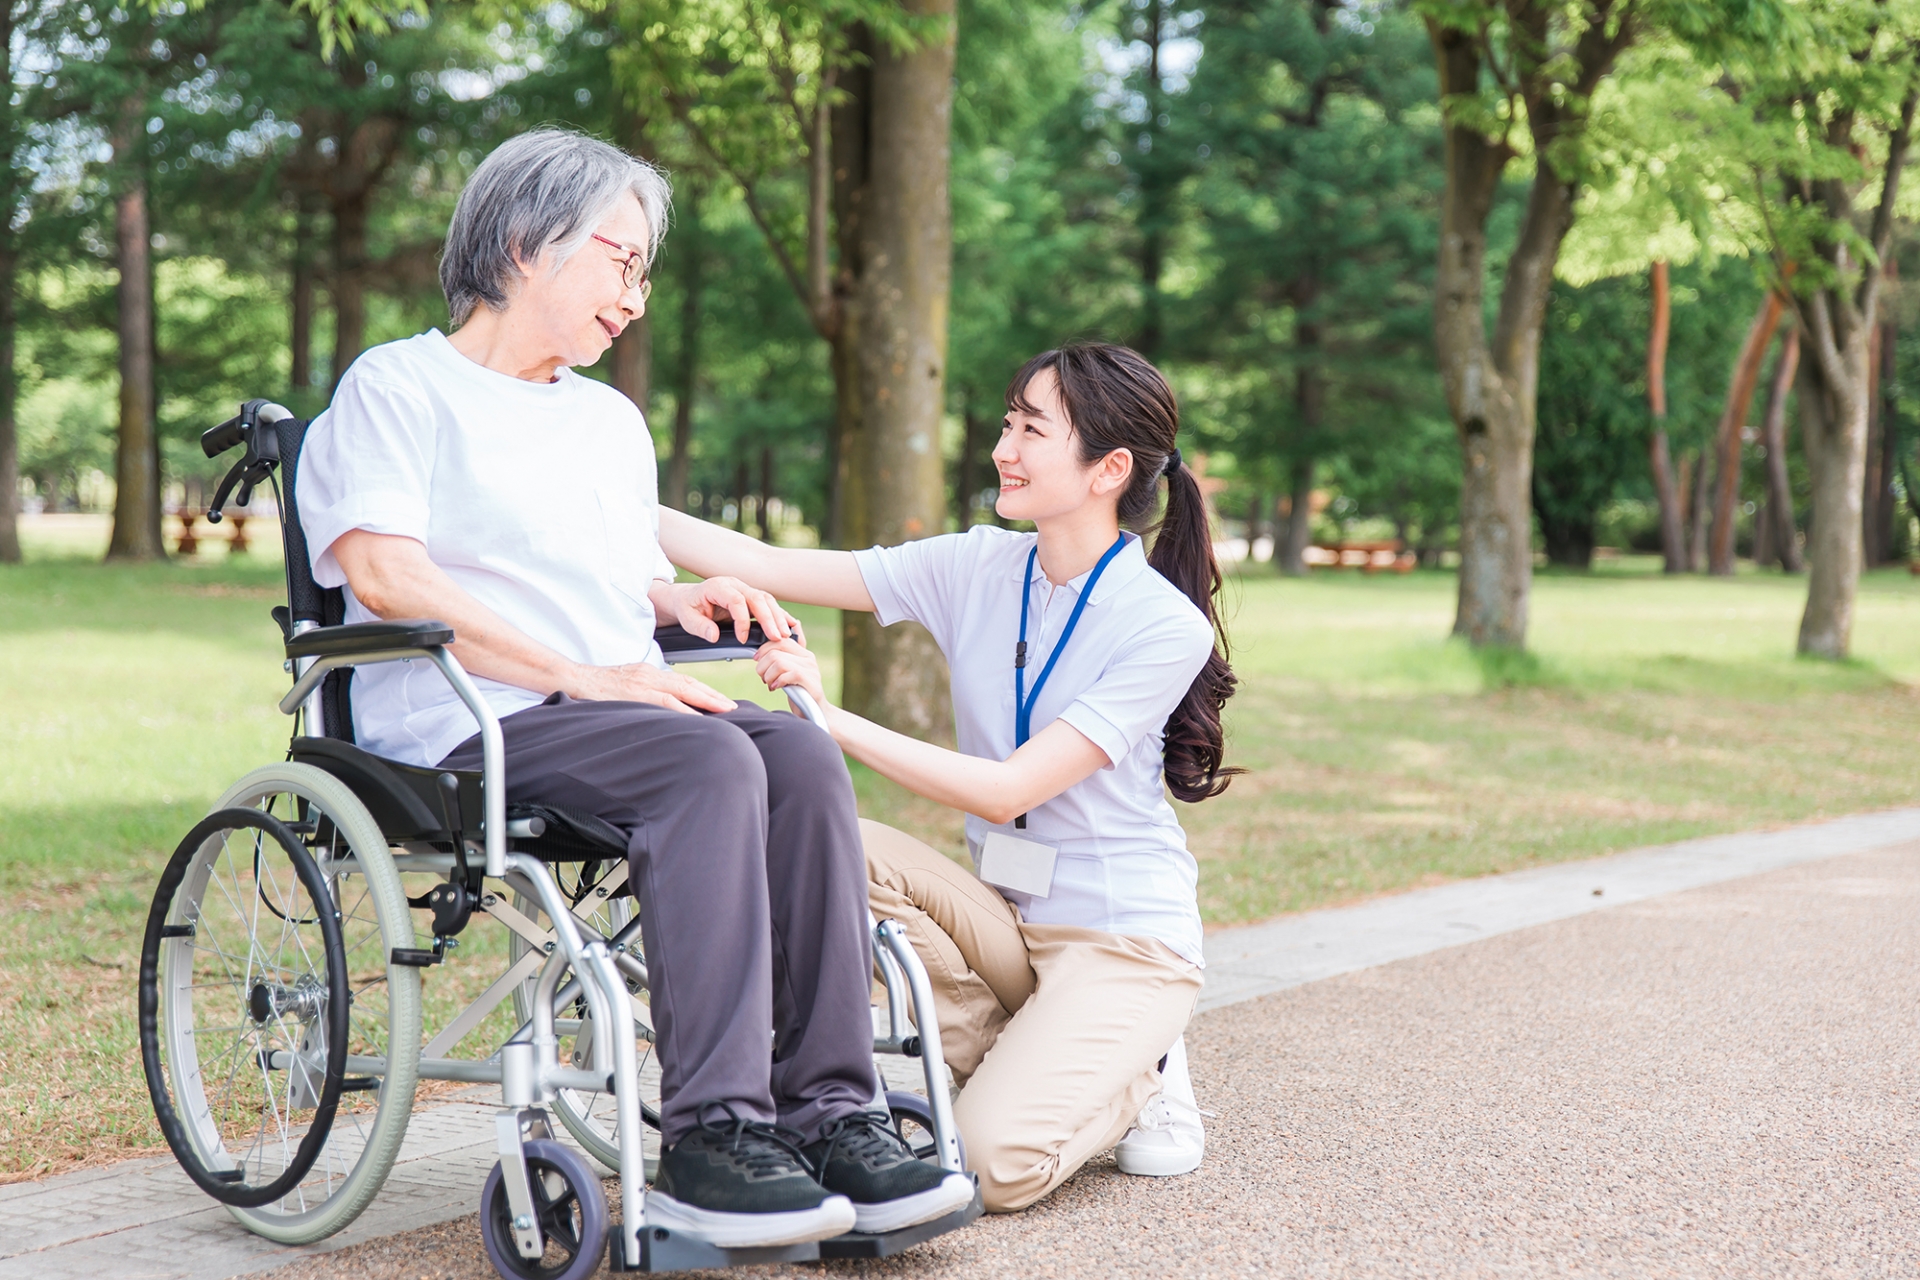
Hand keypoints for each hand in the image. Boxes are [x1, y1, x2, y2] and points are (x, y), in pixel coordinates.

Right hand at [565, 660, 735, 715]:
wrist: (575, 679)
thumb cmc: (598, 685)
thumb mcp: (628, 683)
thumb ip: (647, 691)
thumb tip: (665, 706)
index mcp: (650, 673)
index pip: (684, 681)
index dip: (705, 690)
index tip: (721, 700)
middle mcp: (651, 676)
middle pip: (690, 684)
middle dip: (713, 695)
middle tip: (733, 706)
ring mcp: (644, 685)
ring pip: (683, 691)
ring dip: (706, 701)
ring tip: (725, 710)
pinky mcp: (636, 695)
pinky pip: (666, 703)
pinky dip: (684, 710)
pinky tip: (698, 719)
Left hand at [656, 576, 796, 644]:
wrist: (688, 599)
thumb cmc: (688, 607)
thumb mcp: (686, 618)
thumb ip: (699, 627)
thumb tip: (714, 636)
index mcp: (717, 586)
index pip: (736, 600)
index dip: (742, 620)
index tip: (742, 639)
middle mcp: (734, 585)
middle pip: (757, 597)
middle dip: (768, 618)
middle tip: (776, 637)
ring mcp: (744, 589)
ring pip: (766, 599)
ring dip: (777, 617)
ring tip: (784, 635)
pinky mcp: (750, 598)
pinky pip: (768, 604)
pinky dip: (779, 615)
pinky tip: (789, 626)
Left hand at [754, 637, 830, 718]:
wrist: (815, 712)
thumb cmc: (799, 694)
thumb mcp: (788, 674)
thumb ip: (780, 661)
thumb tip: (758, 654)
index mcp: (803, 653)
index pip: (780, 640)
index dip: (764, 649)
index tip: (757, 659)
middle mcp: (808, 658)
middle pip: (775, 652)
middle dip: (762, 666)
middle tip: (764, 678)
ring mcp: (811, 669)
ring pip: (779, 662)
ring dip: (768, 675)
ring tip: (770, 684)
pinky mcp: (810, 681)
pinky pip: (788, 674)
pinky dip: (777, 681)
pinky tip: (775, 688)